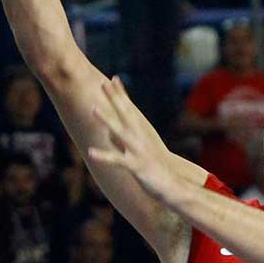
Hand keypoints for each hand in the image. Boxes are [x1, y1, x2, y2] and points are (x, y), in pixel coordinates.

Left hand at [85, 76, 187, 206]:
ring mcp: (138, 150)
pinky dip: (104, 156)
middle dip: (114, 98)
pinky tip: (90, 152)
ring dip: (107, 120)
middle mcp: (140, 137)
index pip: (130, 109)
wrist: (173, 184)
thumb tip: (109, 133)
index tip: (114, 78)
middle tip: (103, 83)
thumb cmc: (155, 167)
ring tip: (93, 109)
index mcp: (141, 132)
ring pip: (120, 132)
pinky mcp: (136, 166)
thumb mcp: (139, 151)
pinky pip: (117, 160)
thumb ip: (123, 141)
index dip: (121, 94)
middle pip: (125, 114)